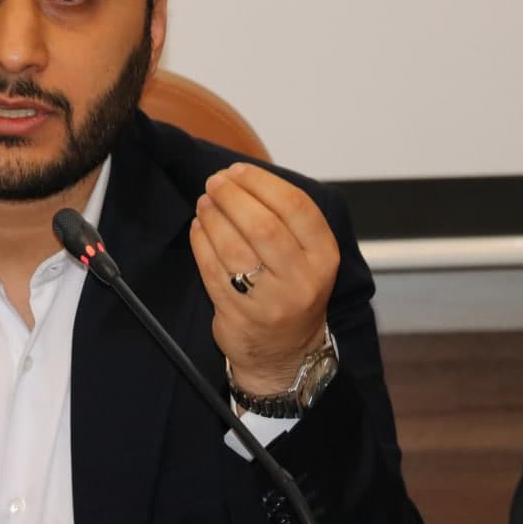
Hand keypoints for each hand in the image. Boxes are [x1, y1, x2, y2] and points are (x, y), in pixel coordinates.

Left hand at [188, 162, 339, 395]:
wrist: (284, 353)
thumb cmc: (291, 291)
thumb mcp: (308, 258)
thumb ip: (286, 220)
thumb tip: (241, 177)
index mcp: (324, 257)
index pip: (296, 207)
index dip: (262, 182)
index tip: (239, 170)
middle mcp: (301, 279)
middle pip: (263, 225)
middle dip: (233, 196)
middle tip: (214, 182)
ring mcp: (268, 300)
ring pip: (234, 247)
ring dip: (213, 216)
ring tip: (204, 202)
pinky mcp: (237, 313)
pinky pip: (212, 268)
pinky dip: (201, 241)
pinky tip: (198, 226)